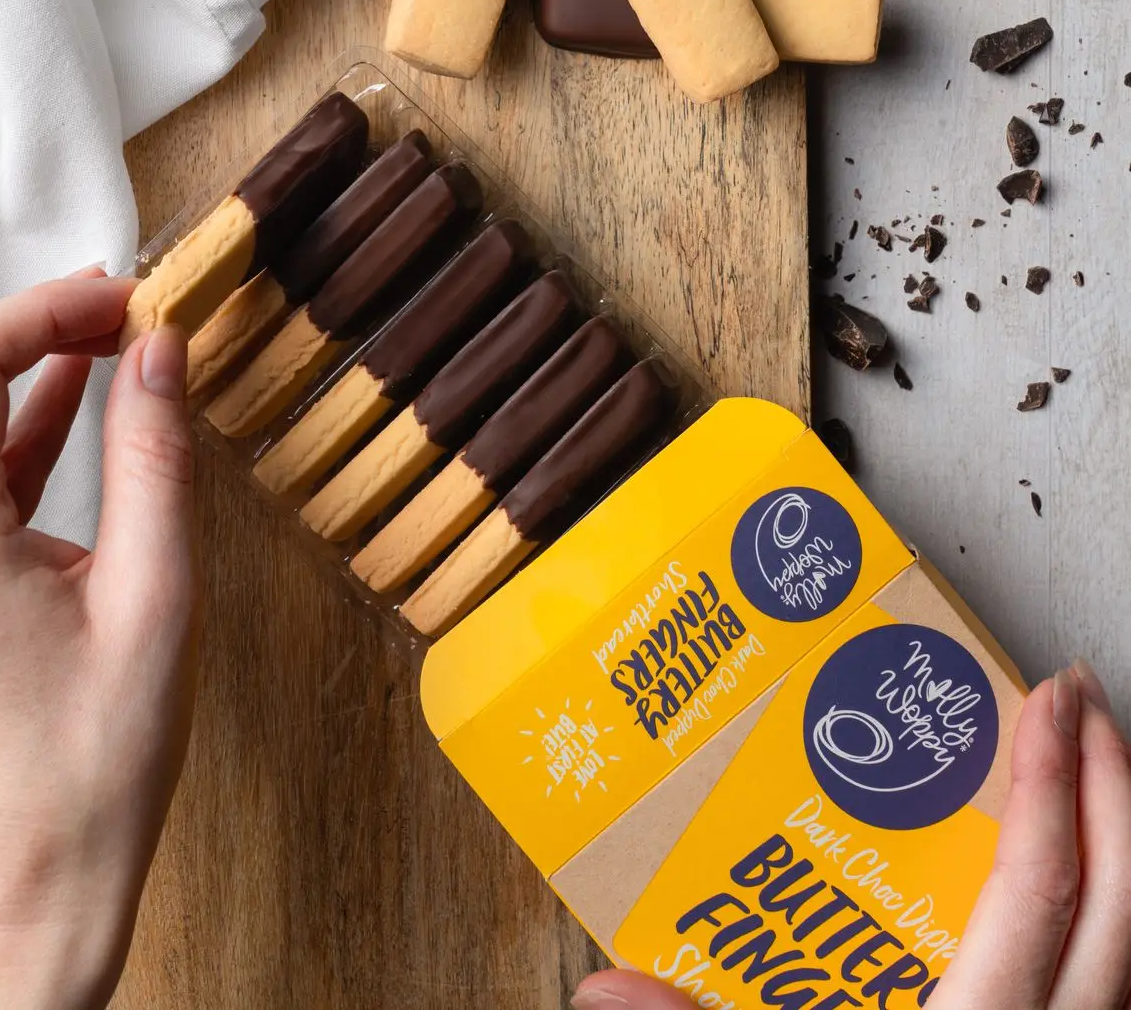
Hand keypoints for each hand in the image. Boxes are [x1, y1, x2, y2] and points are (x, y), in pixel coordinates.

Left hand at [0, 272, 200, 1009]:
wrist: (34, 877)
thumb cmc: (93, 765)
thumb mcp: (154, 598)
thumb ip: (152, 456)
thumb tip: (159, 347)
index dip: (46, 307)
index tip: (126, 298)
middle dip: (26, 318)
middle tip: (122, 312)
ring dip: (14, 358)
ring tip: (112, 339)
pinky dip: (5, 413)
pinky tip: (76, 393)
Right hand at [569, 661, 1130, 1009]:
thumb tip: (604, 990)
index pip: (1034, 901)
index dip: (1051, 789)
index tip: (1048, 700)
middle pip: (1123, 921)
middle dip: (1116, 796)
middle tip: (1086, 706)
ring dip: (1126, 866)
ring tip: (1097, 789)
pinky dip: (1111, 946)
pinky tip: (1080, 925)